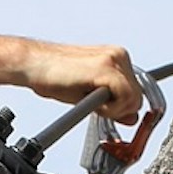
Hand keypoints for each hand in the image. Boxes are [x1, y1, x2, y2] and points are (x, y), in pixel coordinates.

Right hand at [23, 41, 143, 124]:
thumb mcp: (91, 95)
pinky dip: (111, 108)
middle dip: (120, 110)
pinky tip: (93, 103)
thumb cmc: (56, 76)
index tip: (114, 115)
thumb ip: (115, 105)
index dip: (126, 108)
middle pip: (138, 96)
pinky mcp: (106, 67)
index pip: (137, 91)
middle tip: (97, 108)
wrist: (34, 65)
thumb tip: (132, 117)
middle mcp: (119, 56)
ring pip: (134, 98)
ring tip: (91, 103)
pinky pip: (124, 97)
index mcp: (117, 59)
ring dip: (114, 109)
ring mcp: (114, 59)